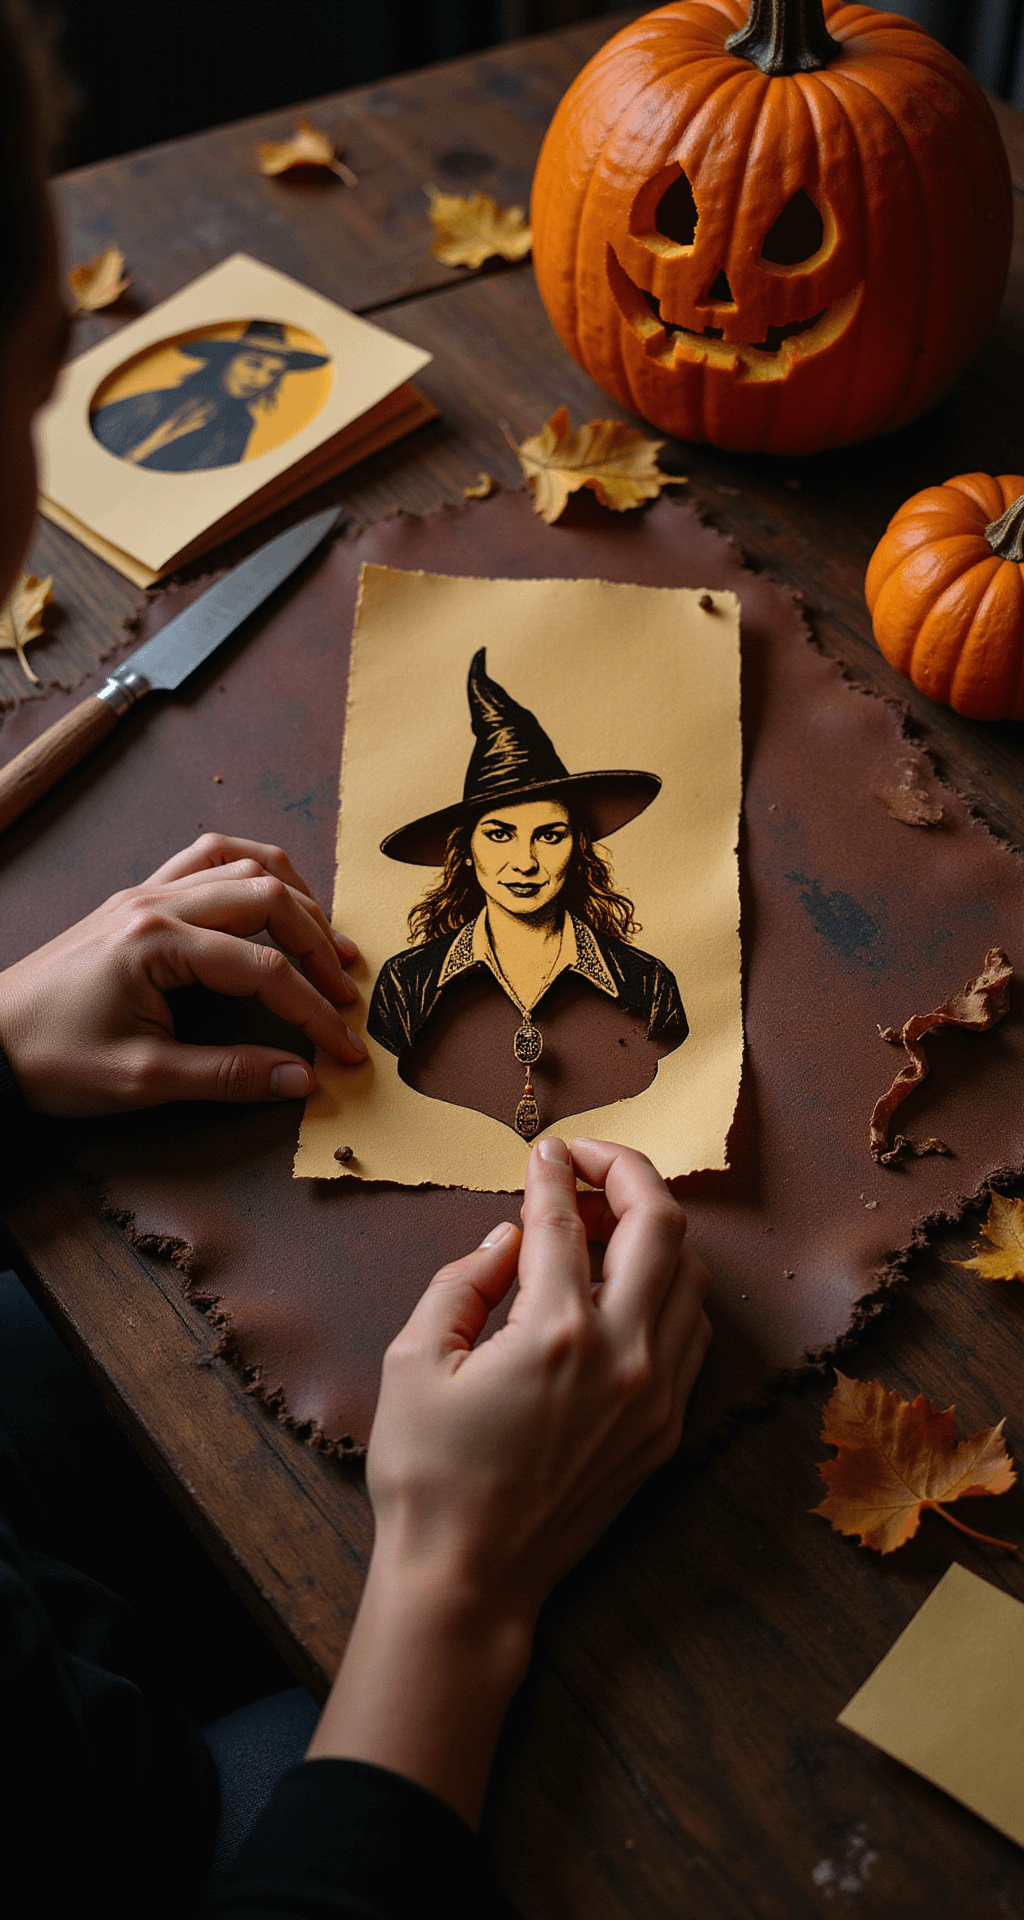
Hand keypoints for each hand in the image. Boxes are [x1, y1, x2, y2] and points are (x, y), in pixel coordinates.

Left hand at [0, 832, 365, 1115]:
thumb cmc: (53, 1060)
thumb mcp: (143, 1079)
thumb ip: (228, 1075)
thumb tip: (300, 1078)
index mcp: (157, 943)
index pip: (262, 968)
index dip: (312, 1010)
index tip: (344, 1048)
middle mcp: (156, 902)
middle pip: (267, 895)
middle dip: (318, 942)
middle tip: (345, 990)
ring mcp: (145, 891)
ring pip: (242, 862)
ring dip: (294, 895)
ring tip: (325, 939)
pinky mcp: (137, 897)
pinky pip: (207, 857)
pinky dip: (251, 870)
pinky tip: (272, 900)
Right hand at [368, 1133, 710, 1622]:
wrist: (470, 1581)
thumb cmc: (428, 1474)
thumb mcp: (414, 1360)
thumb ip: (464, 1281)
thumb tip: (511, 1235)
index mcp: (556, 1332)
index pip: (566, 1220)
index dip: (553, 1172)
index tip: (544, 1150)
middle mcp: (624, 1355)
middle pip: (662, 1225)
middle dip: (628, 1172)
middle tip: (587, 1161)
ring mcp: (657, 1394)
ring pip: (691, 1275)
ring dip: (654, 1231)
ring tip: (601, 1225)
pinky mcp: (667, 1429)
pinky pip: (693, 1333)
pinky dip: (671, 1290)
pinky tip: (626, 1288)